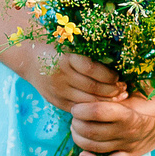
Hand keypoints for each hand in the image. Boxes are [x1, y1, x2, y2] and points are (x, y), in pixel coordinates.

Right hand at [10, 47, 126, 113]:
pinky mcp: (57, 102)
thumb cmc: (57, 50)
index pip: (92, 69)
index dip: (109, 75)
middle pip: (92, 87)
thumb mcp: (70, 46)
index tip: (119, 76)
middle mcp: (61, 75)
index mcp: (65, 58)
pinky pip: (79, 109)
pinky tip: (104, 106)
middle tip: (124, 89)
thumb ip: (89, 55)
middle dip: (112, 90)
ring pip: (87, 101)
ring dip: (106, 101)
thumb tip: (117, 62)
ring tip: (119, 98)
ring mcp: (58, 91)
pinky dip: (93, 109)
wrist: (30, 61)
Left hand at [68, 81, 154, 155]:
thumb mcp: (139, 83)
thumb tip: (94, 71)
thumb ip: (118, 83)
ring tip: (77, 128)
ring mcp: (130, 145)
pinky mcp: (132, 154)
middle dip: (77, 123)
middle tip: (74, 116)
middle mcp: (128, 131)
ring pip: (95, 147)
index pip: (96, 111)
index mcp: (129, 111)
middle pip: (90, 131)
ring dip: (80, 138)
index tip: (77, 105)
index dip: (81, 108)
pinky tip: (83, 153)